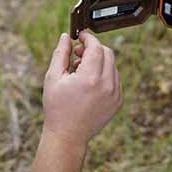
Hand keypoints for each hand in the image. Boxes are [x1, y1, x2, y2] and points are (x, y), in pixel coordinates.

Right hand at [42, 31, 122, 147]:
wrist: (68, 135)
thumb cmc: (57, 107)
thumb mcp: (53, 77)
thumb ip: (60, 53)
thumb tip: (66, 36)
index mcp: (90, 78)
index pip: (96, 47)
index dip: (88, 38)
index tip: (80, 37)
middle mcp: (106, 85)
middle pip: (107, 53)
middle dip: (93, 49)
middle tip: (78, 54)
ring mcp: (115, 94)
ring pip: (112, 65)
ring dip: (98, 62)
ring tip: (80, 71)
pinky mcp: (118, 101)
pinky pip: (115, 79)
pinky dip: (104, 75)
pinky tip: (89, 84)